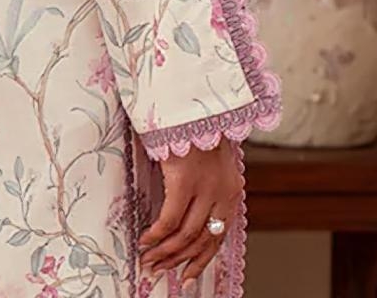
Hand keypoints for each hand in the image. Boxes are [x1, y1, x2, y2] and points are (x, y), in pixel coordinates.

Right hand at [137, 140, 237, 283]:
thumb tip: (188, 208)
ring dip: (164, 252)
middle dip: (178, 261)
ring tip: (149, 261)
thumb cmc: (196, 126)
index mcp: (231, 191)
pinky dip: (156, 235)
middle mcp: (222, 194)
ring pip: (185, 235)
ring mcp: (204, 188)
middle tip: (158, 270)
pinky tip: (145, 240)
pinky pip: (169, 219)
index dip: (200, 260)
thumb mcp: (210, 159)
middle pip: (200, 240)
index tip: (186, 275)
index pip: (218, 238)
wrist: (193, 100)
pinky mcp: (184, 181)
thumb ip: (206, 185)